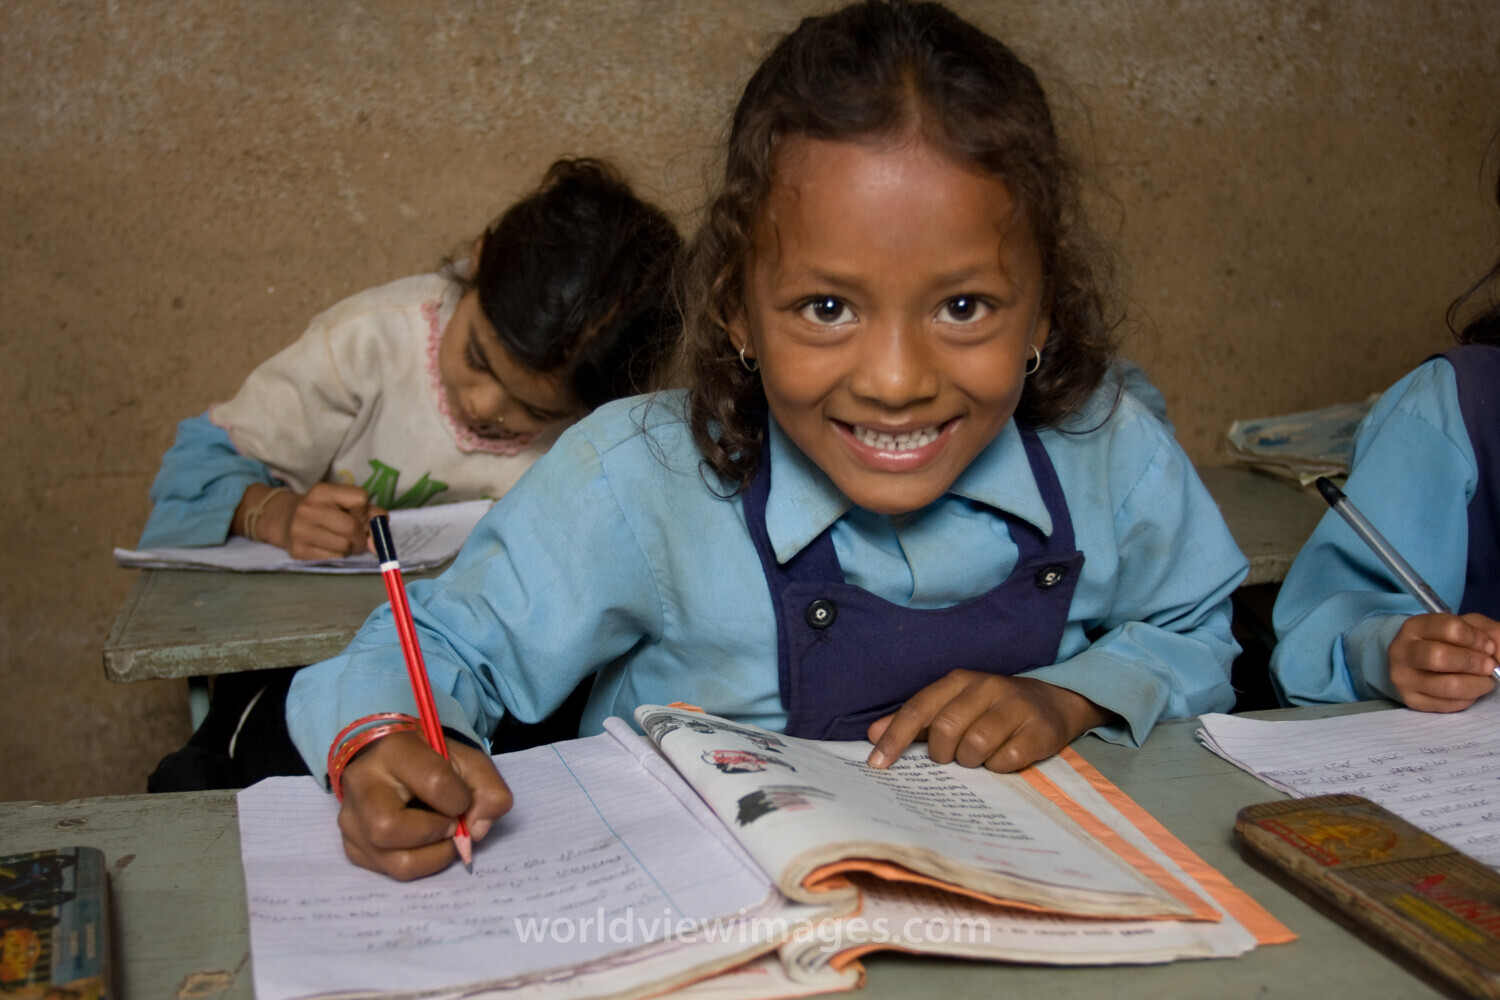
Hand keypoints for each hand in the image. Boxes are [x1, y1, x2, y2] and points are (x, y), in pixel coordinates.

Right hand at [241, 483, 385, 558]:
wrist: (285, 520)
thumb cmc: (326, 511)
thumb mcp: (345, 502)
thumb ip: (372, 514)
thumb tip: (379, 542)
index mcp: (323, 491)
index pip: (360, 498)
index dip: (365, 511)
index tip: (358, 516)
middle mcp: (308, 509)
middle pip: (352, 527)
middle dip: (361, 537)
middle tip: (358, 539)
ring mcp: (300, 530)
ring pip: (344, 546)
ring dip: (350, 548)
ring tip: (342, 542)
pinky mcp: (298, 551)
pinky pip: (334, 558)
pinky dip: (339, 555)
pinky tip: (330, 548)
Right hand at [337, 730, 512, 879]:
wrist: (390, 761)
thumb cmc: (432, 761)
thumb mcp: (467, 761)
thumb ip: (488, 789)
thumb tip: (476, 831)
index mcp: (394, 751)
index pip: (433, 782)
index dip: (460, 799)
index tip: (463, 799)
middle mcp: (362, 785)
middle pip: (389, 828)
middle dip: (435, 834)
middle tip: (451, 824)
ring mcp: (350, 819)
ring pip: (392, 861)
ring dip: (431, 856)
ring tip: (441, 836)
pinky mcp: (350, 845)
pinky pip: (387, 871)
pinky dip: (417, 863)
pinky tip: (421, 843)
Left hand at [865, 670, 1113, 772]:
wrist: (1053, 702)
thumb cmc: (992, 709)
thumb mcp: (954, 705)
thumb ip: (916, 721)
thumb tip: (873, 734)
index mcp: (959, 680)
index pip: (919, 709)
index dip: (895, 738)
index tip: (877, 765)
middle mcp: (987, 687)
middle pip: (946, 729)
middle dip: (941, 753)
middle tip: (950, 757)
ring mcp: (1016, 707)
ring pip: (975, 745)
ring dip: (970, 761)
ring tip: (978, 757)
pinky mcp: (1040, 730)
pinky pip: (1006, 760)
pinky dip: (997, 767)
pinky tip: (1001, 759)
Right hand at [1387, 612, 1499, 711]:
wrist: (1415, 662)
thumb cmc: (1445, 642)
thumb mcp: (1465, 627)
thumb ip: (1484, 632)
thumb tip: (1492, 651)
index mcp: (1415, 626)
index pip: (1450, 628)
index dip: (1477, 638)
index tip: (1488, 646)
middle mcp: (1401, 651)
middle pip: (1440, 657)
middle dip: (1473, 663)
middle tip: (1489, 666)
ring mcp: (1403, 678)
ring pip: (1449, 686)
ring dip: (1477, 684)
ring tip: (1484, 681)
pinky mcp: (1411, 701)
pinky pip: (1448, 705)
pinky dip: (1467, 699)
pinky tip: (1469, 690)